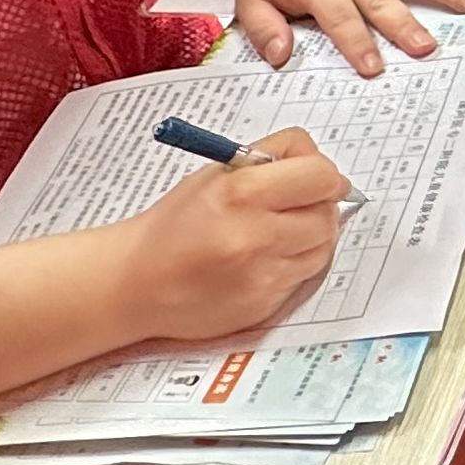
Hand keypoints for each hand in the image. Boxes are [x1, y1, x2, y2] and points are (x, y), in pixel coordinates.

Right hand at [114, 127, 350, 342]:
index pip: (320, 176)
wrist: (138, 283)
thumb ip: (271, 159)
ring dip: (311, 236)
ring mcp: (261, 276)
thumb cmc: (175, 224)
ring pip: (322, 247)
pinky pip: (304, 277)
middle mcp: (254, 236)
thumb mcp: (216, 174)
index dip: (323, 173)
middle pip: (327, 214)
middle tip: (298, 203)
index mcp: (240, 194)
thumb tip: (321, 164)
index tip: (317, 176)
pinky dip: (294, 263)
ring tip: (279, 231)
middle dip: (319, 204)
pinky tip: (264, 258)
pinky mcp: (264, 305)